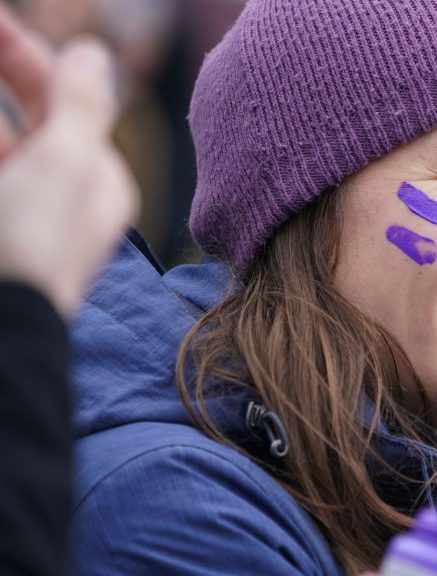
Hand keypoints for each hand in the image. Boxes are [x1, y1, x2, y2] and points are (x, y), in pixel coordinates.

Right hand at [0, 7, 136, 317]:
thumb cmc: (35, 242)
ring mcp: (20, 213)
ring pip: (0, 145)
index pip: (63, 97)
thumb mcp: (65, 162)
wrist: (2, 333)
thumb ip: (81, 104)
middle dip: (0, 71)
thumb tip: (94, 52)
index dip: (20, 52)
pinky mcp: (1, 236)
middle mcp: (60, 194)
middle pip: (20, 116)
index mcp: (97, 179)